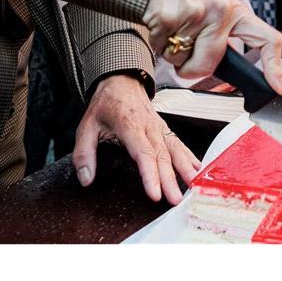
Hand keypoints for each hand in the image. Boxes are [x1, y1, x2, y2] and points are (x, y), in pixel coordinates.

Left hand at [72, 74, 200, 204]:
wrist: (121, 81)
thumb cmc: (106, 103)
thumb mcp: (86, 126)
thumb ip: (83, 154)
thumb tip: (86, 178)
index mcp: (129, 125)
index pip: (143, 153)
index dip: (150, 174)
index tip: (155, 193)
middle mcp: (148, 126)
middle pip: (162, 155)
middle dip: (170, 179)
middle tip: (175, 199)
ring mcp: (159, 127)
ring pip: (175, 149)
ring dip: (185, 168)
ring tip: (192, 185)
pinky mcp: (165, 129)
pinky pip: (179, 144)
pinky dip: (190, 157)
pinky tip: (197, 169)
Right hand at [144, 0, 281, 93]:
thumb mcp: (214, 1)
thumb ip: (221, 30)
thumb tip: (220, 65)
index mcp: (234, 10)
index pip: (266, 39)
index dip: (274, 66)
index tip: (278, 87)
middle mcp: (219, 12)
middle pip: (208, 66)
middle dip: (192, 68)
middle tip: (185, 50)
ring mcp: (194, 15)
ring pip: (180, 61)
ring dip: (172, 51)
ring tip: (173, 23)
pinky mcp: (167, 18)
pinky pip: (161, 50)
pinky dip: (157, 41)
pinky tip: (160, 19)